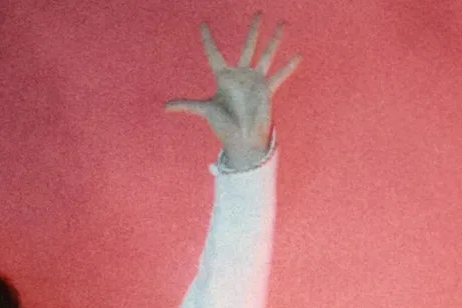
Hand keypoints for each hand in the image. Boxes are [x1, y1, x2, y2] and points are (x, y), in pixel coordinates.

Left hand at [165, 13, 300, 169]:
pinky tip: (298, 55)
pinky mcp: (267, 90)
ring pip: (266, 55)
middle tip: (258, 12)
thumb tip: (164, 107)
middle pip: (247, 47)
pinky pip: (279, 76)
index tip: (203, 24)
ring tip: (283, 24)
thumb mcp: (205, 111)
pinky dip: (288, 67)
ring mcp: (255, 81)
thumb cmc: (223, 126)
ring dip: (274, 41)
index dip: (208, 39)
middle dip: (253, 30)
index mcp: (223, 78)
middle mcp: (240, 76)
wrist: (241, 140)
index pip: (214, 54)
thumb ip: (187, 105)